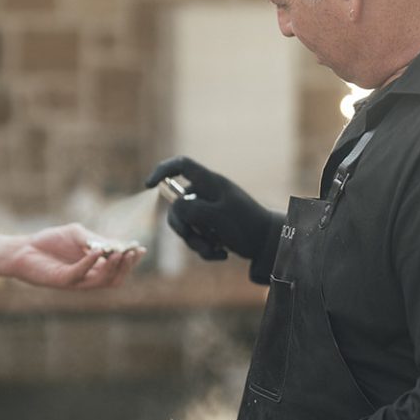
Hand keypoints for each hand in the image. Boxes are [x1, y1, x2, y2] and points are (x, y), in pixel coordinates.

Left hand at [3, 223, 144, 289]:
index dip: (131, 260)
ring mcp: (75, 281)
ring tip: (120, 252)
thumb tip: (113, 244)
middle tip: (133, 252)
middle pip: (115, 278)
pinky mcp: (61, 280)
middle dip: (126, 266)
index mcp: (94, 267)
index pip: (118, 268)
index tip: (141, 248)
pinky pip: (79, 274)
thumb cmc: (50, 241)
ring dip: (113, 267)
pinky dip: (90, 262)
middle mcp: (87, 277)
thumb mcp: (76, 234)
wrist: (23, 248)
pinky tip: (98, 251)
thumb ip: (94, 238)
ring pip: (101, 281)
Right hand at [145, 156, 271, 270]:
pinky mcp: (214, 228)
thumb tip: (175, 207)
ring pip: (187, 226)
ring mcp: (210, 212)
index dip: (163, 170)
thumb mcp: (217, 216)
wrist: (270, 244)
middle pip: (177, 206)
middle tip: (190, 237)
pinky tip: (222, 253)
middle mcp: (208, 195)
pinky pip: (198, 238)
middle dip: (181, 226)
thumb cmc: (246, 225)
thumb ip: (192, 209)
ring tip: (215, 250)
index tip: (149, 185)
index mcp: (210, 183)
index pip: (182, 166)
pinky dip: (206, 249)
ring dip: (196, 243)